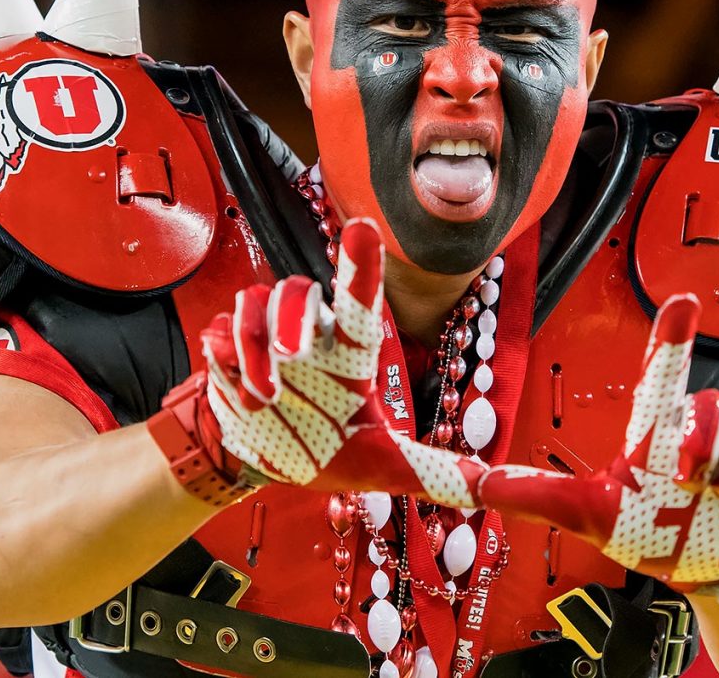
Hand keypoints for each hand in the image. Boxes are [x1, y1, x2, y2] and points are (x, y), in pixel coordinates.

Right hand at [199, 217, 485, 505]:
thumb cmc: (333, 450)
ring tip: (264, 394)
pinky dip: (223, 359)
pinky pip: (220, 329)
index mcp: (352, 352)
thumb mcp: (391, 468)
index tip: (363, 227)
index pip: (361, 300)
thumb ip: (445, 475)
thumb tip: (498, 491)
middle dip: (292, 314)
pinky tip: (237, 388)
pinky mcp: (227, 346)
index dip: (361, 264)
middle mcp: (311, 334)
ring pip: (256, 302)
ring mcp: (266, 336)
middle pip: (298, 290)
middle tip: (292, 355)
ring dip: (252, 346)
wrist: (263, 460)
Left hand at [477, 293, 718, 595]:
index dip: (673, 338)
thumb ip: (529, 495)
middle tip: (685, 479)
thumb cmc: (643, 532)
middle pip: (714, 402)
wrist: (705, 573)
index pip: (664, 372)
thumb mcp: (582, 514)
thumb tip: (469, 482)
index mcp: (654, 429)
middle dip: (704, 441)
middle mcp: (699, 429)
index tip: (683, 302)